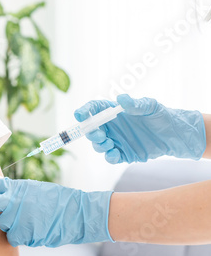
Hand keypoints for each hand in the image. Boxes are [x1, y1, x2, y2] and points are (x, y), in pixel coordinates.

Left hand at [0, 176, 112, 246]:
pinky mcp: (25, 232)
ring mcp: (18, 217)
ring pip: (3, 226)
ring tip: (28, 221)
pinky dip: (22, 236)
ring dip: (11, 226)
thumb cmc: (54, 200)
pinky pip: (14, 238)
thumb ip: (14, 192)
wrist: (76, 212)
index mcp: (15, 187)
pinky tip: (33, 230)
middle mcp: (14, 200)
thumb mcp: (32, 189)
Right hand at [74, 94, 205, 163]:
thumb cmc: (162, 116)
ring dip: (99, 145)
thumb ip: (136, 104)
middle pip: (92, 129)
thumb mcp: (151, 107)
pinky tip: (116, 154)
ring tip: (108, 144)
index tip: (79, 115)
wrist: (175, 136)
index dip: (84, 111)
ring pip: (98, 144)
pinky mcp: (123, 153)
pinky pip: (110, 157)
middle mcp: (112, 126)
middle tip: (99, 134)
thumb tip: (121, 99)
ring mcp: (116, 140)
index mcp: (114, 111)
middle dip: (90, 132)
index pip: (94, 109)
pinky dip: (109, 157)